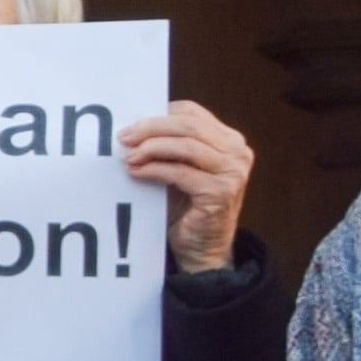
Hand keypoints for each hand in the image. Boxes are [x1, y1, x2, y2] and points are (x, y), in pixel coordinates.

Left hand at [126, 100, 255, 275]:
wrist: (200, 248)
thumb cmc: (185, 205)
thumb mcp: (179, 167)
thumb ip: (167, 146)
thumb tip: (131, 127)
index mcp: (229, 139)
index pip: (191, 112)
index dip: (159, 115)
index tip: (130, 123)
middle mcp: (237, 152)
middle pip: (188, 125)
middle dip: (151, 128)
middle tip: (123, 137)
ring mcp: (233, 172)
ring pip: (186, 146)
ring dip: (151, 148)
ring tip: (128, 156)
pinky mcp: (222, 192)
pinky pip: (181, 172)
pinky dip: (155, 170)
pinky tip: (136, 172)